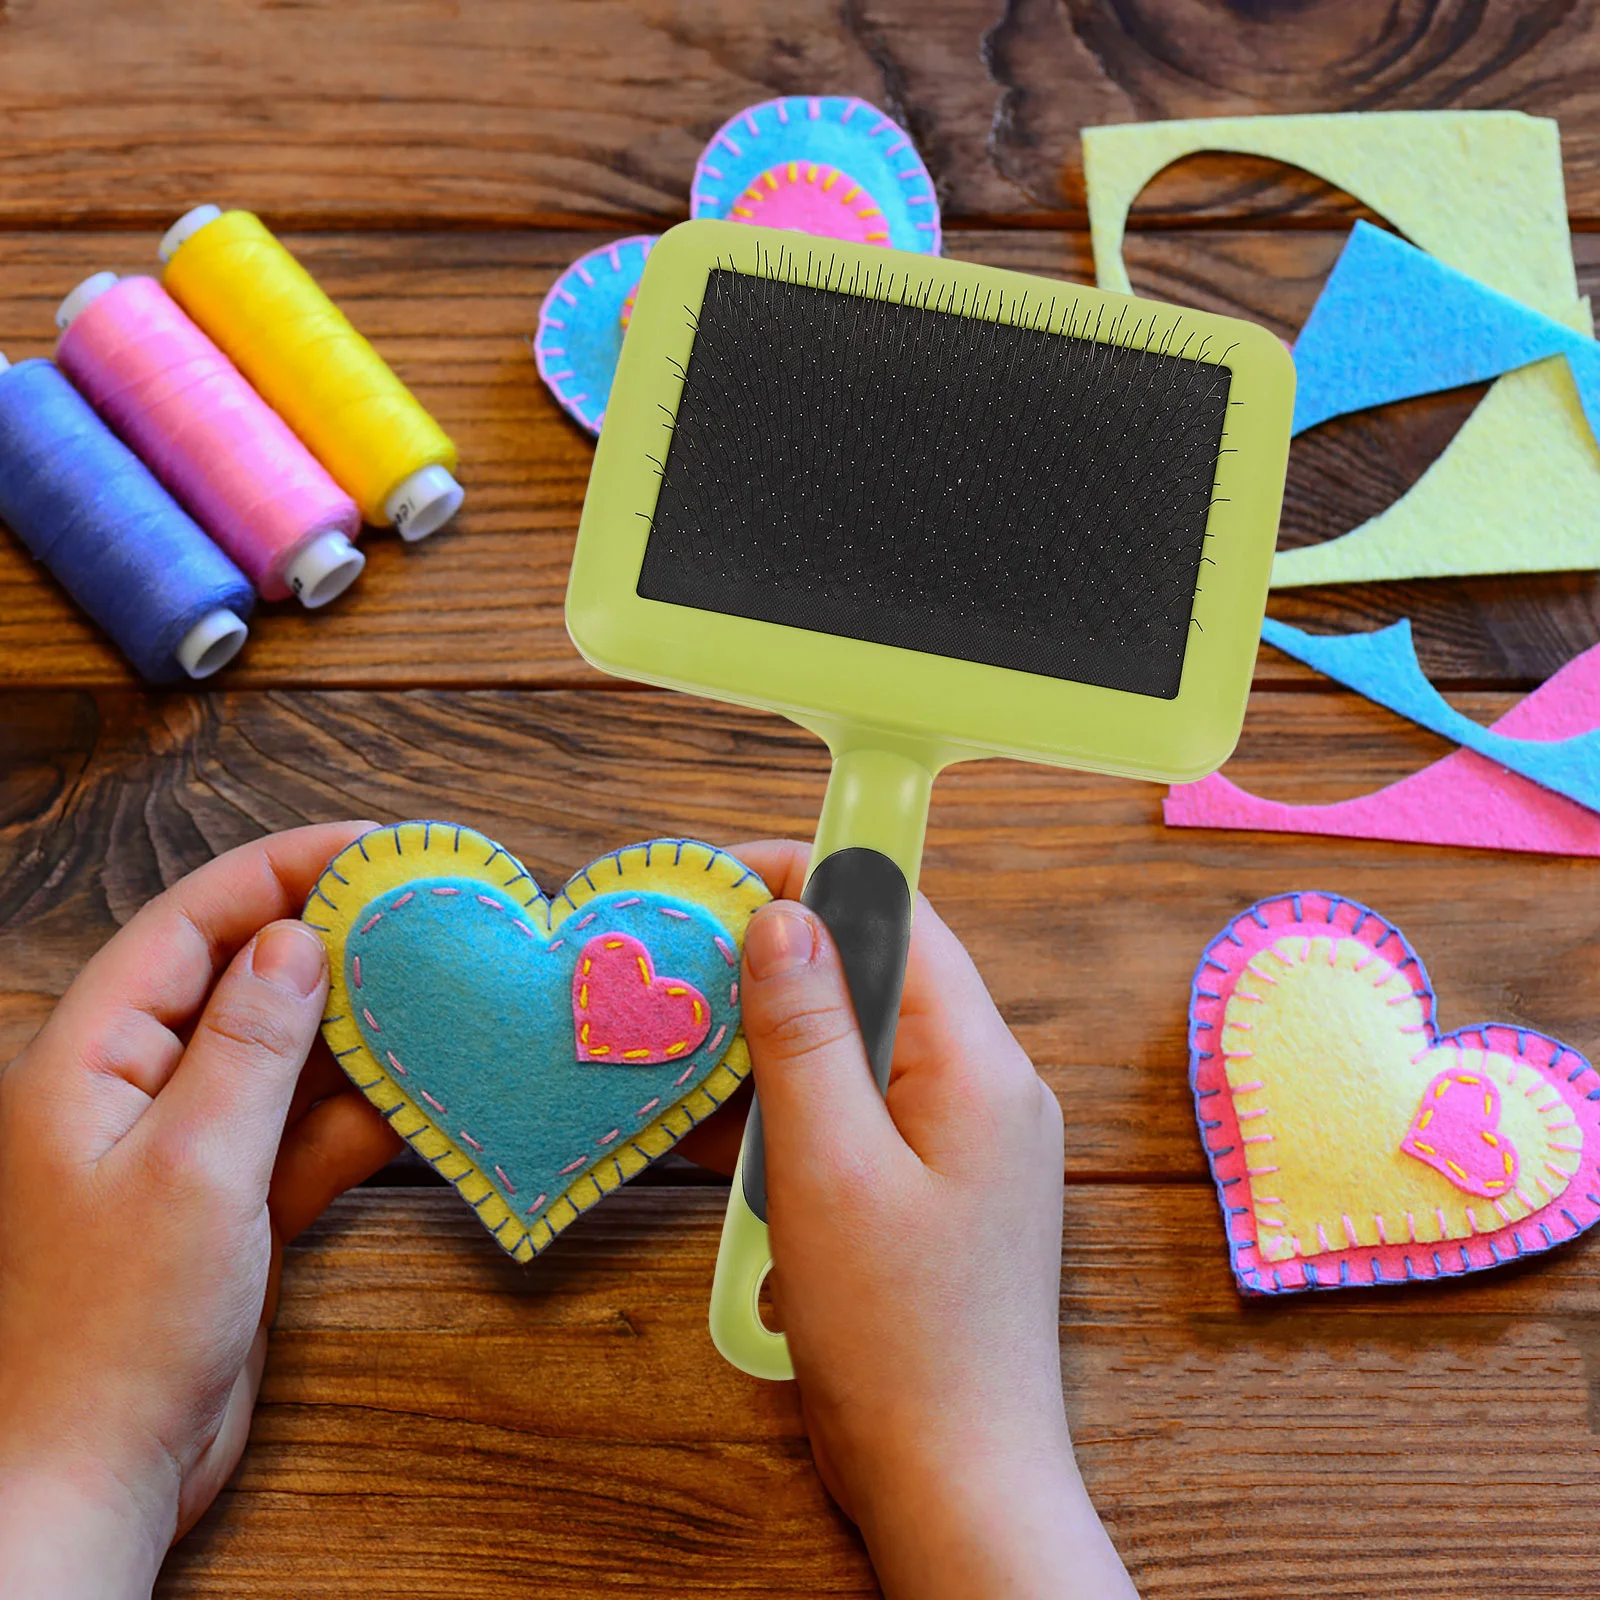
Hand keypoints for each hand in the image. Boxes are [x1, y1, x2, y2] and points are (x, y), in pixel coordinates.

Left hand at [0, 822, 400, 1597]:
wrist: (100, 1473)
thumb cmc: (116, 1325)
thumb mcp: (193, 1164)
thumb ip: (251, 1043)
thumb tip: (300, 938)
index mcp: (92, 1053)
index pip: (192, 922)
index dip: (283, 871)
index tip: (374, 847)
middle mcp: (138, 1081)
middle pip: (245, 978)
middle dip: (336, 945)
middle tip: (430, 914)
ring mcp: (189, 1140)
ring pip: (287, 1053)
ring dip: (362, 1033)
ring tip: (448, 998)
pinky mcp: (233, 1195)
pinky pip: (306, 1128)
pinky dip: (362, 1115)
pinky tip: (424, 1101)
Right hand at [716, 841, 1137, 1599]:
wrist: (955, 1484)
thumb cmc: (897, 1336)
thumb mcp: (828, 1170)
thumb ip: (806, 1033)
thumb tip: (784, 914)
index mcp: (981, 1063)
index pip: (898, 917)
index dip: (809, 879)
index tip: (717, 879)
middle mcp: (989, 1086)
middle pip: (879, 978)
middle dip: (779, 966)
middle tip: (681, 973)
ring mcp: (968, 1141)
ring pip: (862, 1048)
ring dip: (778, 1046)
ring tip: (688, 1053)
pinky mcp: (940, 1188)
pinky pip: (862, 1114)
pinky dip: (796, 1112)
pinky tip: (726, 1134)